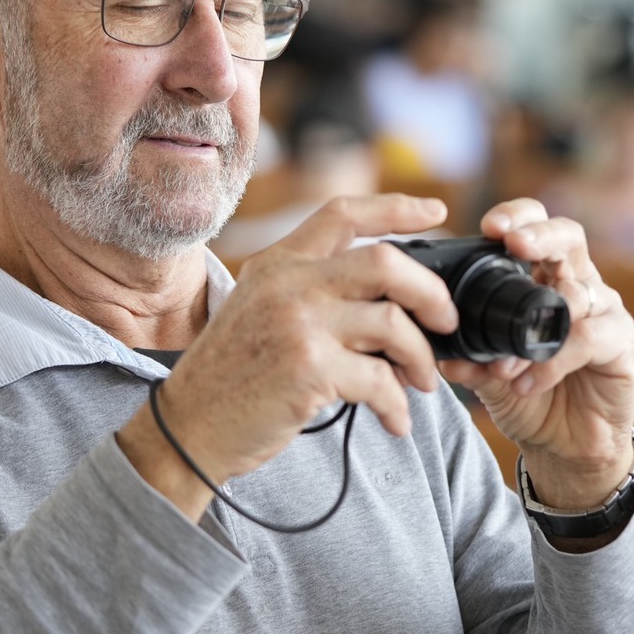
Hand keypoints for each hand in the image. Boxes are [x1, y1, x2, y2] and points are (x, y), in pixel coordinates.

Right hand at [117, 194, 457, 520]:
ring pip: (393, 325)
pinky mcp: (308, 369)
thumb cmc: (232, 376)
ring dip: (420, 358)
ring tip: (421, 382)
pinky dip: (397, 406)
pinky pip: (380, 382)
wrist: (189, 426)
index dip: (397, 207)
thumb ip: (311, 290)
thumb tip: (391, 301)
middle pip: (386, 263)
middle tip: (445, 321)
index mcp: (278, 263)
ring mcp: (298, 324)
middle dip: (430, 293)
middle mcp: (288, 283)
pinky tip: (395, 421)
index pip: (343, 213)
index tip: (437, 212)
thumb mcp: (259, 309)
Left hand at [438, 200, 633, 512]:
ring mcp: (604, 312)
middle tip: (513, 243)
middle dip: (540, 235)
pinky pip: (589, 338)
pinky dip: (553, 361)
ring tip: (503, 365)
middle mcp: (578, 286)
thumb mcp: (489, 378)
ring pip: (579, 291)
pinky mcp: (620, 344)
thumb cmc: (531, 399)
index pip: (537, 228)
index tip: (489, 227)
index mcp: (545, 280)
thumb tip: (436, 349)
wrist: (567, 448)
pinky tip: (528, 383)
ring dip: (534, 326)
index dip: (518, 217)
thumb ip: (468, 359)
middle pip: (569, 237)